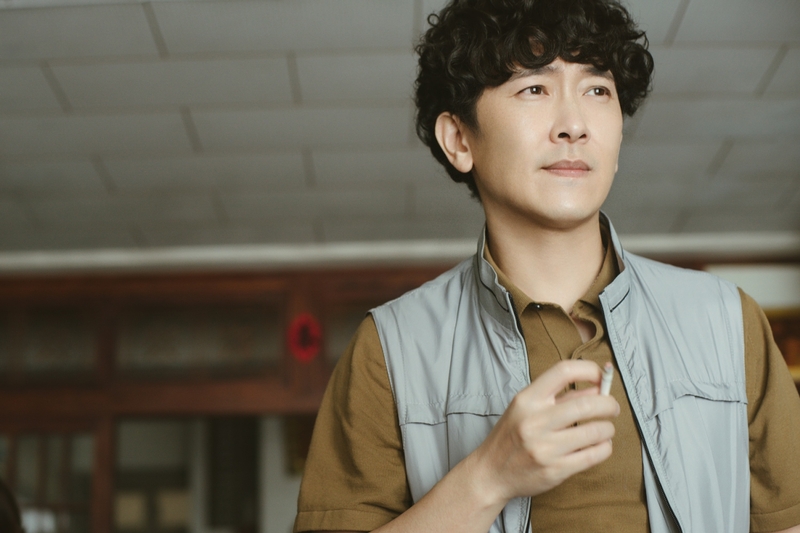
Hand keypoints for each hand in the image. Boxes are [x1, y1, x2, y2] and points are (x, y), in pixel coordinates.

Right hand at [469, 359, 619, 504]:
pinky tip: (600, 445)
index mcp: (527, 399)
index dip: (589, 370)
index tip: (600, 376)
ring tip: (605, 429)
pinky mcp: (556, 470)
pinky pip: (594, 455)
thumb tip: (597, 389)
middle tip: (612, 408)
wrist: (491, 472)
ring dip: (608, 428)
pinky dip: (605, 448)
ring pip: (596, 431)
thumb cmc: (511, 436)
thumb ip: (560, 398)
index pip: (563, 372)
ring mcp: (545, 447)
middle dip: (609, 404)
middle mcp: (535, 421)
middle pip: (587, 404)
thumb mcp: (526, 409)